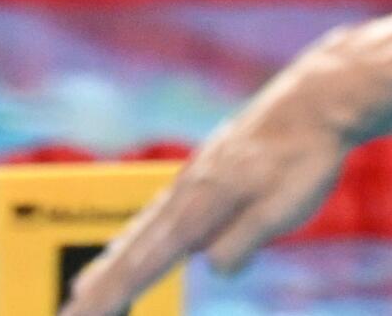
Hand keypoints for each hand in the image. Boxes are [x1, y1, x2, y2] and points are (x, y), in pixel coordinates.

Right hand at [59, 22, 391, 315]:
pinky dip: (142, 228)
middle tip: (70, 312)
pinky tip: (142, 234)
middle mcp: (190, 188)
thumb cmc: (307, 155)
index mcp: (203, 205)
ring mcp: (198, 173)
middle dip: (102, 282)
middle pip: (136, 246)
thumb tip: (212, 266)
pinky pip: (166, 205)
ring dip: (115, 258)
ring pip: (147, 224)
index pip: (147, 261)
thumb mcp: (284, 208)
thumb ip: (243, 240)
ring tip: (86, 284)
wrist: (321, 96)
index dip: (113, 292)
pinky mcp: (213, 163)